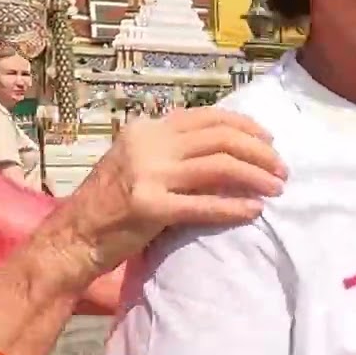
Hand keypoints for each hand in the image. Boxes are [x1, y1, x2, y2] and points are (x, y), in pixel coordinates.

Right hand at [61, 108, 286, 276]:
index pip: (208, 117)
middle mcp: (148, 145)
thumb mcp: (139, 161)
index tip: (270, 140)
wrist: (73, 237)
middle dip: (260, 151)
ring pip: (220, 166)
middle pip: (221, 138)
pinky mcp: (149, 208)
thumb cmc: (111, 202)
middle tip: (282, 169)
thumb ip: (175, 149)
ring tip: (276, 188)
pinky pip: (204, 205)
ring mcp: (147, 175)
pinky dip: (234, 207)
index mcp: (148, 129)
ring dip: (256, 176)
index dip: (246, 126)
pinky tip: (254, 211)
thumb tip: (228, 146)